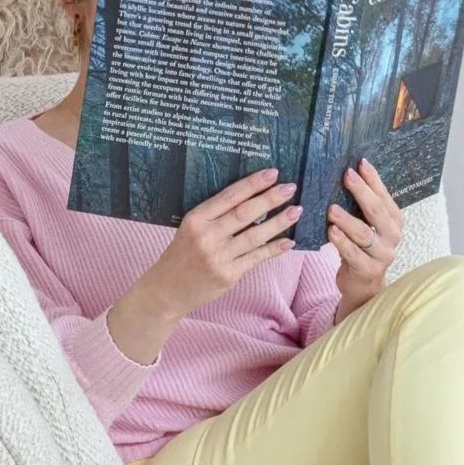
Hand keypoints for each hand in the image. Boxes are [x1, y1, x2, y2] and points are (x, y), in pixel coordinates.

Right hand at [108, 168, 300, 360]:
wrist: (167, 291)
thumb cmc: (181, 255)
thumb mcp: (190, 228)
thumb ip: (215, 215)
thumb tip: (252, 198)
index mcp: (195, 219)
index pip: (229, 197)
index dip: (252, 184)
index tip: (272, 173)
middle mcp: (206, 237)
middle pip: (245, 213)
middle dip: (270, 198)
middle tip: (291, 187)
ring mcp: (218, 258)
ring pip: (255, 235)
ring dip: (279, 222)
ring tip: (296, 210)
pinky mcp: (228, 275)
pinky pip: (256, 258)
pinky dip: (274, 249)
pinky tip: (288, 241)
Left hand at [327, 158, 402, 319]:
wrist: (362, 284)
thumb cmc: (360, 248)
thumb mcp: (364, 225)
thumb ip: (360, 206)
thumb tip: (347, 174)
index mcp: (394, 221)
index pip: (385, 196)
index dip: (373, 180)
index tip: (359, 163)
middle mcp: (393, 236)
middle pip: (377, 211)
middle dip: (362, 192)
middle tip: (346, 176)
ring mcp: (382, 255)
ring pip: (365, 233)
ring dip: (347, 220)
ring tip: (332, 209)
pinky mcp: (368, 270)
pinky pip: (353, 254)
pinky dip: (341, 241)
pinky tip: (330, 231)